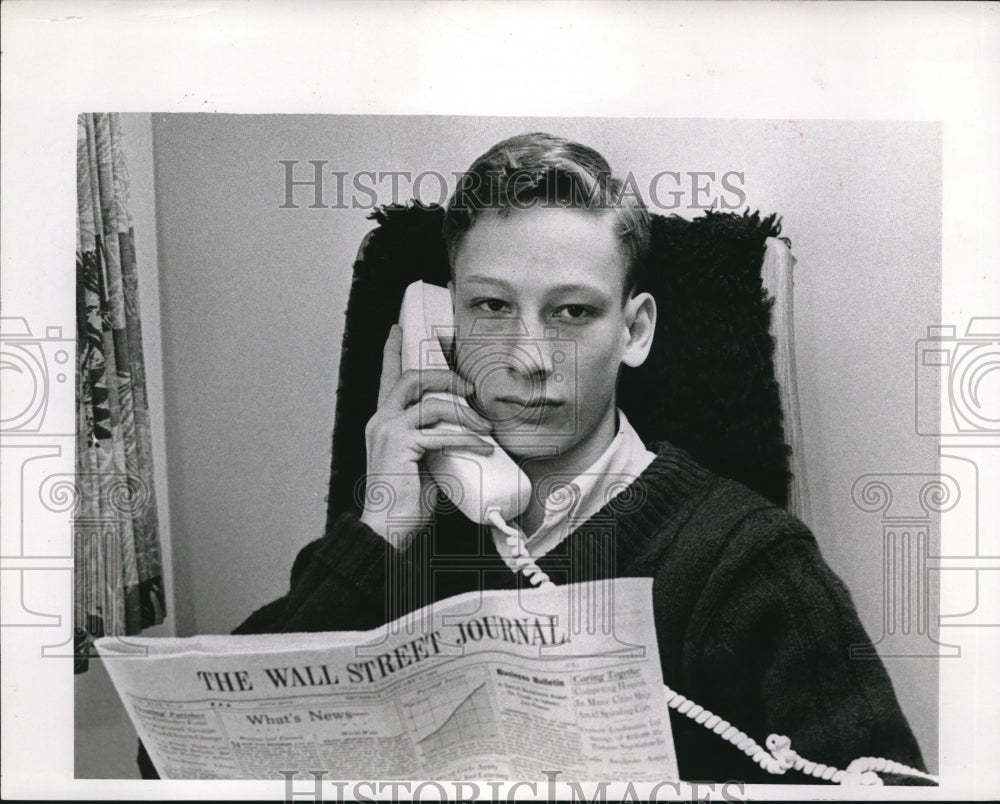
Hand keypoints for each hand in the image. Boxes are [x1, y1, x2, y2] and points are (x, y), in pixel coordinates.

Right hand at [360, 324, 493, 549]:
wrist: (387, 529)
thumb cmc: (405, 500)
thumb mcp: (422, 462)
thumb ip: (435, 442)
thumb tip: (467, 436)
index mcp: (383, 422)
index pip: (388, 378)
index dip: (392, 351)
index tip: (397, 330)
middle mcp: (381, 420)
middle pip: (412, 378)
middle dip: (446, 377)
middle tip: (471, 388)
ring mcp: (388, 431)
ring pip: (432, 403)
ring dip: (464, 412)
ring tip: (485, 426)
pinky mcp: (401, 446)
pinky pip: (440, 433)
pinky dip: (466, 438)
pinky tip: (483, 447)